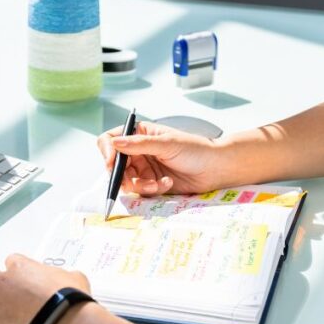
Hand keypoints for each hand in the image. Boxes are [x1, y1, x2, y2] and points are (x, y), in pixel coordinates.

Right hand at [96, 120, 224, 195]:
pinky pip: (140, 190)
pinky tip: (167, 184)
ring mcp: (144, 167)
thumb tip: (115, 143)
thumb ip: (139, 144)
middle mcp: (138, 150)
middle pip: (114, 165)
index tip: (112, 163)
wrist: (215, 169)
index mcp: (139, 133)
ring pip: (126, 181)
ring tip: (157, 184)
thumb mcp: (166, 144)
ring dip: (140, 185)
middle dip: (122, 175)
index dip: (108, 152)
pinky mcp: (151, 183)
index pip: (111, 140)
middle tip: (132, 182)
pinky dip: (151, 190)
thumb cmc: (194, 149)